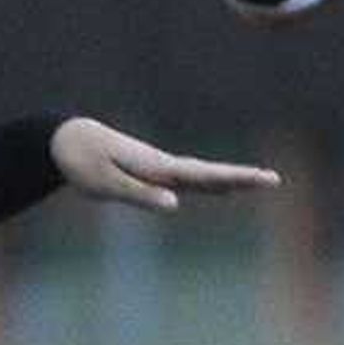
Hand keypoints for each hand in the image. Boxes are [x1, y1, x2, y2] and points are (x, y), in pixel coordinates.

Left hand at [48, 119, 282, 213]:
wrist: (68, 139)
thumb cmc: (83, 163)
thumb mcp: (107, 184)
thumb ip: (141, 194)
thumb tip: (176, 206)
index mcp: (158, 167)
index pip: (205, 176)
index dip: (236, 179)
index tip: (264, 178)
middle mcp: (165, 165)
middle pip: (212, 172)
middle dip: (243, 177)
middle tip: (275, 179)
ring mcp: (162, 167)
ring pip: (204, 174)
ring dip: (232, 178)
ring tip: (260, 182)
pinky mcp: (154, 171)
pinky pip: (191, 178)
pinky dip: (213, 182)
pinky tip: (222, 189)